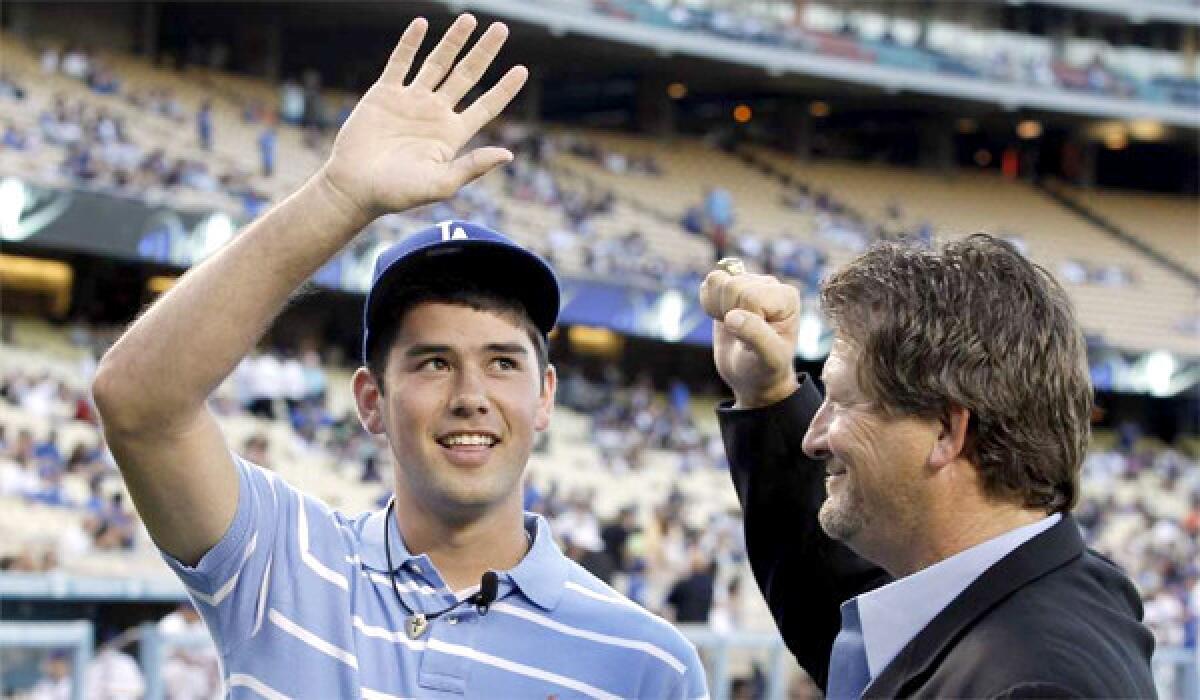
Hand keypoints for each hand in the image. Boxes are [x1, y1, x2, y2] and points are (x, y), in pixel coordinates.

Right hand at [318, 15, 526, 218]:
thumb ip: (473, 167)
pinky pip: (399, 62)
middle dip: (484, 52)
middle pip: (466, 75)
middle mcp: (435, 113)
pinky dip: (409, 43)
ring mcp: (410, 101)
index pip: (486, 106)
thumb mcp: (441, 184)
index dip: (504, 88)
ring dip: (453, 41)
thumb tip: (508, 154)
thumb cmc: (397, 193)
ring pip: (437, 63)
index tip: (522, 69)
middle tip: (501, 28)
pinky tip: (421, 24)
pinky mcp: (384, 94)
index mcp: (452, 134)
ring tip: (468, 18)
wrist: (355, 187)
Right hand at [699, 269, 799, 407]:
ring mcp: (749, 283)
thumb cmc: (766, 368)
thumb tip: (732, 317)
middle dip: (729, 314)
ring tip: (734, 326)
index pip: (751, 297)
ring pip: (717, 280)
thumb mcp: (769, 358)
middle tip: (742, 335)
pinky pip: (709, 283)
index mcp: (786, 296)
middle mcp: (769, 284)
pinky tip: (723, 319)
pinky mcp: (730, 288)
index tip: (754, 339)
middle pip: (731, 285)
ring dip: (718, 308)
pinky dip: (709, 304)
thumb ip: (756, 336)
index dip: (745, 321)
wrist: (752, 376)